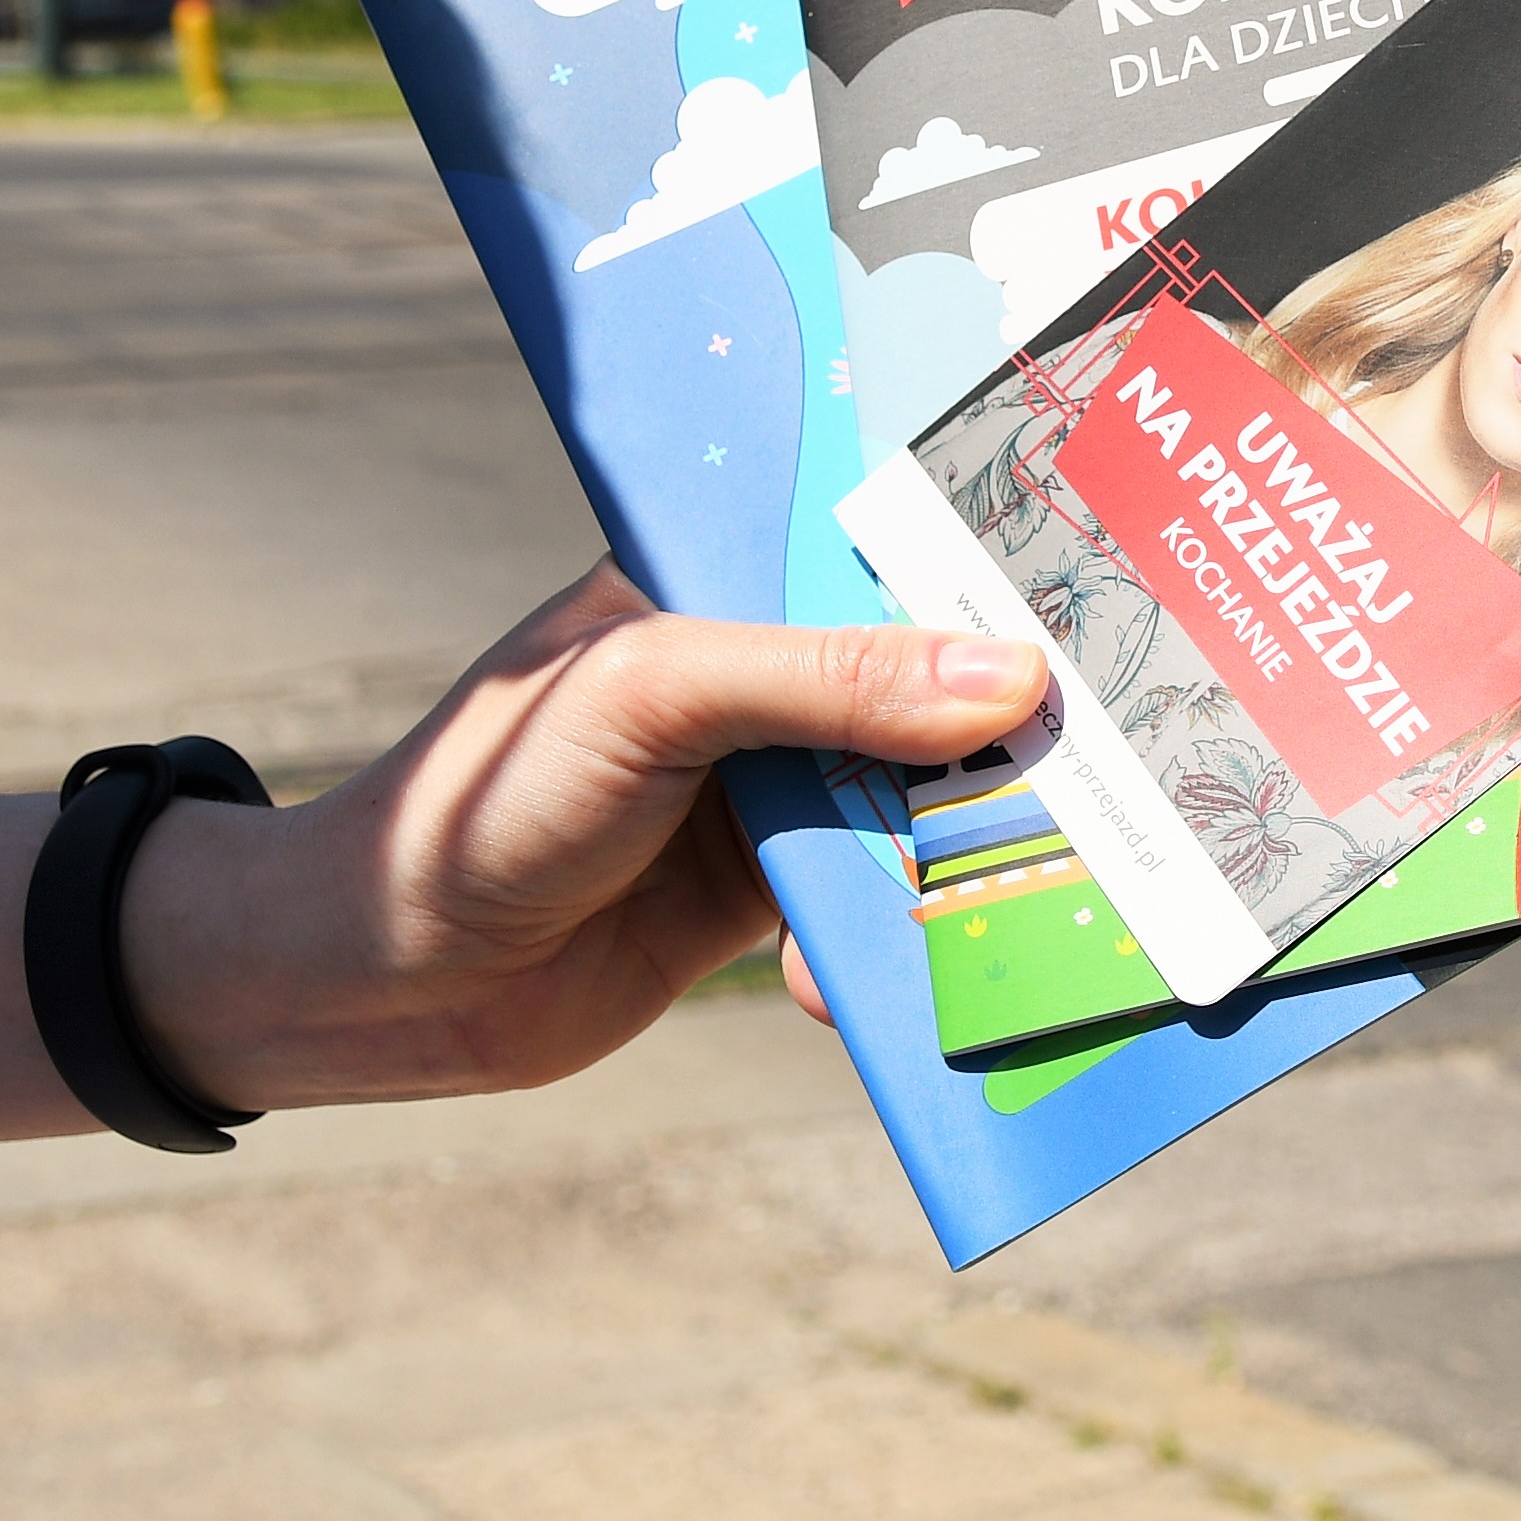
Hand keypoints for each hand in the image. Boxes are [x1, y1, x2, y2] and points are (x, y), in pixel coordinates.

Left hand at [121, 564, 1040, 1108]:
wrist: (381, 977)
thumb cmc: (489, 792)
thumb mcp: (656, 697)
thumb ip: (827, 679)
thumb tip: (1010, 677)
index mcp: (725, 573)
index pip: (885, 542)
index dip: (994, 560)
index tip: (1121, 578)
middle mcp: (764, 668)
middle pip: (931, 675)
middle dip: (1016, 720)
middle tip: (1139, 744)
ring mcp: (774, 782)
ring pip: (921, 796)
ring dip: (971, 844)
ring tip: (1058, 869)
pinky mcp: (773, 892)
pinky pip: (881, 899)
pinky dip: (906, 939)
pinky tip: (912, 978)